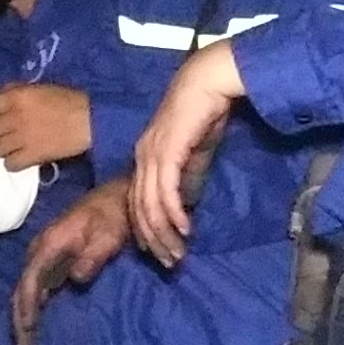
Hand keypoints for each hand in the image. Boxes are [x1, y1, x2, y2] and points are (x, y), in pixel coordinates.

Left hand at [0, 83, 92, 167]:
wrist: (89, 121)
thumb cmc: (67, 100)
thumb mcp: (38, 88)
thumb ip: (15, 91)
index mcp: (16, 97)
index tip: (1, 116)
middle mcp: (14, 117)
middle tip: (10, 132)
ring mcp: (21, 139)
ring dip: (5, 148)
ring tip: (16, 147)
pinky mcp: (31, 156)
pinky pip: (9, 164)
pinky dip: (14, 162)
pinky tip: (23, 158)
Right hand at [11, 180, 133, 344]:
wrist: (115, 199)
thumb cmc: (114, 216)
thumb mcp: (109, 235)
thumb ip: (94, 256)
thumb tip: (76, 279)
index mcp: (50, 245)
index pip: (31, 283)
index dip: (27, 311)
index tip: (27, 334)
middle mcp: (39, 252)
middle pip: (22, 292)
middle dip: (20, 323)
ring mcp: (43, 257)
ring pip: (26, 292)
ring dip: (24, 319)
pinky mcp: (51, 262)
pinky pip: (35, 290)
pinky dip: (33, 310)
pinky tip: (36, 328)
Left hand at [131, 46, 245, 264]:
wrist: (207, 82)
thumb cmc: (204, 111)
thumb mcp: (193, 149)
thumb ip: (187, 172)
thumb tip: (188, 198)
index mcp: (145, 155)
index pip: (136, 200)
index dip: (144, 228)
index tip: (158, 249)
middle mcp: (143, 157)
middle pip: (138, 209)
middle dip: (154, 240)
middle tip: (170, 262)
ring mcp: (152, 155)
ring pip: (149, 206)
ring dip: (164, 234)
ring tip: (178, 253)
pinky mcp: (167, 153)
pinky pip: (164, 192)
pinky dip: (172, 215)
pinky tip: (184, 229)